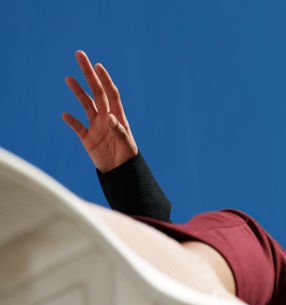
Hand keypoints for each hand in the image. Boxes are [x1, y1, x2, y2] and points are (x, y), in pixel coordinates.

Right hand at [62, 50, 137, 171]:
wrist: (121, 174)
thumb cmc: (128, 158)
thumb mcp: (126, 144)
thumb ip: (118, 130)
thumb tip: (109, 117)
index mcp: (117, 116)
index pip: (110, 93)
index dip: (105, 79)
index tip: (98, 66)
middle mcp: (105, 117)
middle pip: (96, 92)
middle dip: (88, 74)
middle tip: (80, 56)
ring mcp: (96, 127)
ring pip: (85, 105)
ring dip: (77, 91)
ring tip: (68, 78)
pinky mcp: (87, 139)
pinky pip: (77, 127)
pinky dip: (71, 121)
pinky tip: (65, 115)